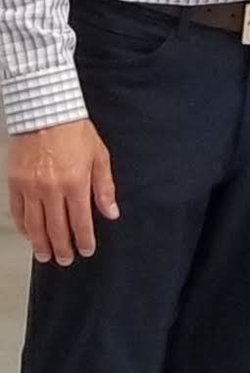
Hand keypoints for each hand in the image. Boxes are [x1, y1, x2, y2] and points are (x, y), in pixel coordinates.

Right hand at [8, 119, 117, 264]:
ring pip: (34, 225)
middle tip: (66, 260)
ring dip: (41, 244)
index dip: (84, 239)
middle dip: (62, 248)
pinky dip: (24, 227)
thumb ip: (104, 187)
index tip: (86, 250)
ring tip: (46, 256)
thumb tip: (111, 213)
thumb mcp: (99, 156)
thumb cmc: (75, 131)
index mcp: (75, 182)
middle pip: (56, 228)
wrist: (45, 111)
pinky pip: (18, 212)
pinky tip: (30, 235)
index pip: (80, 221)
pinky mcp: (14, 183)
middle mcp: (51, 189)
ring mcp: (30, 187)